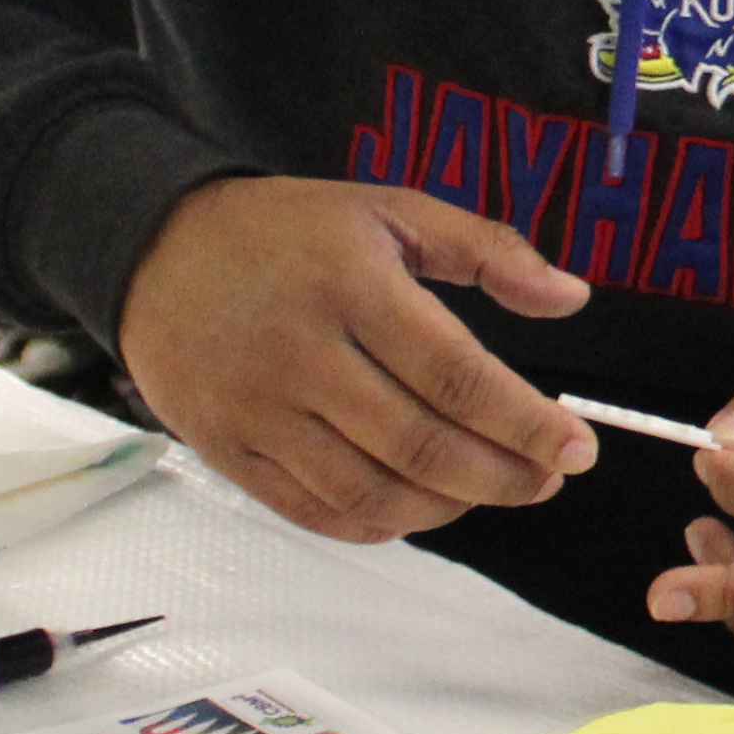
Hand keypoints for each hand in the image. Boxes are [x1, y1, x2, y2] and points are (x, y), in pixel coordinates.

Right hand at [116, 179, 591, 542]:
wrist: (155, 247)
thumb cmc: (289, 231)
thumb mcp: (391, 208)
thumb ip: (487, 249)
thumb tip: (572, 297)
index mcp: (352, 285)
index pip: (457, 377)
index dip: (527, 424)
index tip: (578, 448)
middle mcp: (302, 354)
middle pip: (420, 446)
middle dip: (502, 476)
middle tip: (547, 479)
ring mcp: (258, 409)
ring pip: (369, 493)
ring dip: (446, 507)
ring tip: (488, 489)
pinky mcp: (227, 449)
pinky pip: (313, 511)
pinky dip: (378, 524)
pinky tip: (419, 506)